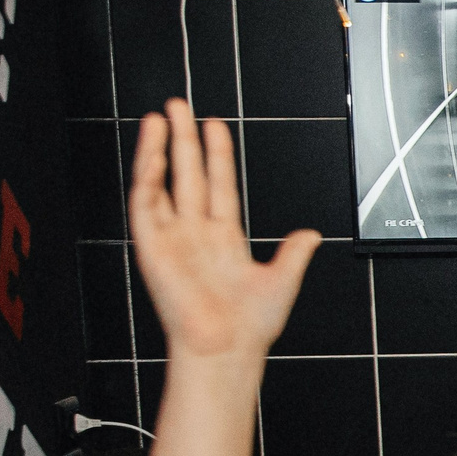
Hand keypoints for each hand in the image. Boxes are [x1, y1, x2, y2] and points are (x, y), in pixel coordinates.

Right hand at [129, 101, 319, 363]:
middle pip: (187, 175)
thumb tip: (311, 234)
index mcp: (225, 239)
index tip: (216, 125)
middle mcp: (195, 234)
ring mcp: (172, 238)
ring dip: (159, 150)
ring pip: (162, 182)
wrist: (226, 349)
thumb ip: (294, 255)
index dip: (218, 155)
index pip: (219, 184)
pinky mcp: (151, 247)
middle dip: (184, 139)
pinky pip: (145, 204)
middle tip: (179, 106)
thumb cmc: (250, 327)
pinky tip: (154, 151)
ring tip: (160, 117)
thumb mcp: (282, 283)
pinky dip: (147, 175)